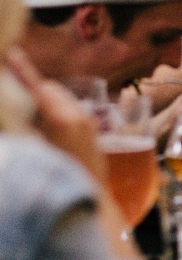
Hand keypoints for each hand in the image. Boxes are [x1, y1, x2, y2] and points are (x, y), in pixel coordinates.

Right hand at [5, 46, 104, 181]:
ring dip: (45, 101)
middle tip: (12, 86)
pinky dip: (57, 112)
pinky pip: (73, 114)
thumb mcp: (33, 151)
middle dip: (31, 88)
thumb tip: (12, 114)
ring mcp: (90, 126)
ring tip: (28, 110)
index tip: (10, 53)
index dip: (21, 70)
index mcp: (62, 119)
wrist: (91, 205)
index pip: (38, 87)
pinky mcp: (94, 135)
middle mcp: (80, 117)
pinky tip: (46, 127)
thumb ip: (21, 125)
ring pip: (63, 102)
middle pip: (50, 91)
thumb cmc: (57, 182)